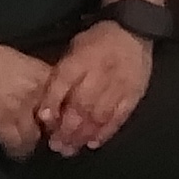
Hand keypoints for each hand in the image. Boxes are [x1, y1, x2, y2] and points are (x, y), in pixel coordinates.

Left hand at [34, 20, 153, 155]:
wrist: (134, 31)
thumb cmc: (97, 42)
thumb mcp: (73, 50)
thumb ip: (61, 76)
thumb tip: (47, 107)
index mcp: (80, 59)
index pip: (63, 83)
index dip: (52, 104)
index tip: (44, 122)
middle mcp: (99, 74)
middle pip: (81, 105)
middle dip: (67, 128)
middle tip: (56, 146)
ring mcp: (119, 86)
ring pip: (99, 115)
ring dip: (83, 135)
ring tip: (71, 148)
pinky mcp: (134, 94)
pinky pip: (119, 117)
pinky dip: (106, 132)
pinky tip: (93, 143)